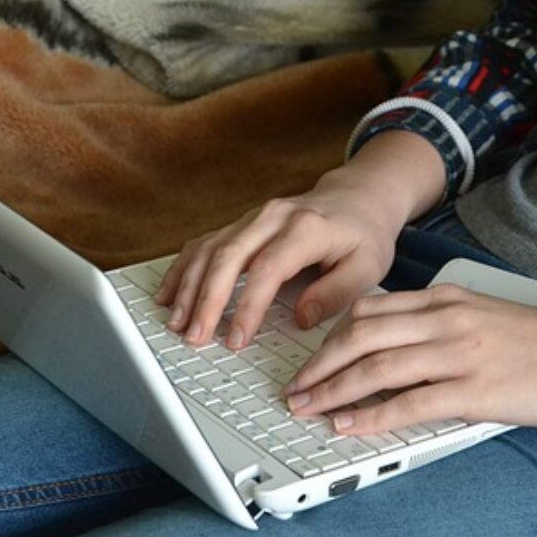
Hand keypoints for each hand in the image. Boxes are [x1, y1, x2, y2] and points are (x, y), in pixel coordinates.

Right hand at [155, 130, 444, 349]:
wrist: (357, 197)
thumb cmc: (363, 235)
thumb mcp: (368, 267)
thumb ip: (336, 293)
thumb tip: (301, 319)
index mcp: (306, 228)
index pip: (267, 270)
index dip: (248, 306)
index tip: (236, 339)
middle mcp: (273, 217)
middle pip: (227, 257)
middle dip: (205, 300)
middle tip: (194, 336)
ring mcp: (252, 218)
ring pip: (209, 249)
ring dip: (188, 287)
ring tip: (176, 322)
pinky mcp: (240, 224)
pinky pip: (203, 243)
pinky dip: (183, 269)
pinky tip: (168, 293)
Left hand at [284, 285, 536, 433]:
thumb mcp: (483, 318)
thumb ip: (438, 327)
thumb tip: (392, 350)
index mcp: (446, 299)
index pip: (368, 310)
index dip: (328, 337)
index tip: (307, 360)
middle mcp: (447, 319)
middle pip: (359, 335)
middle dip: (317, 365)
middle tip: (293, 390)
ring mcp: (461, 353)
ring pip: (376, 367)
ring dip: (332, 390)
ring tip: (306, 409)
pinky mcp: (479, 389)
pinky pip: (410, 402)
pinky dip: (371, 416)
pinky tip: (348, 425)